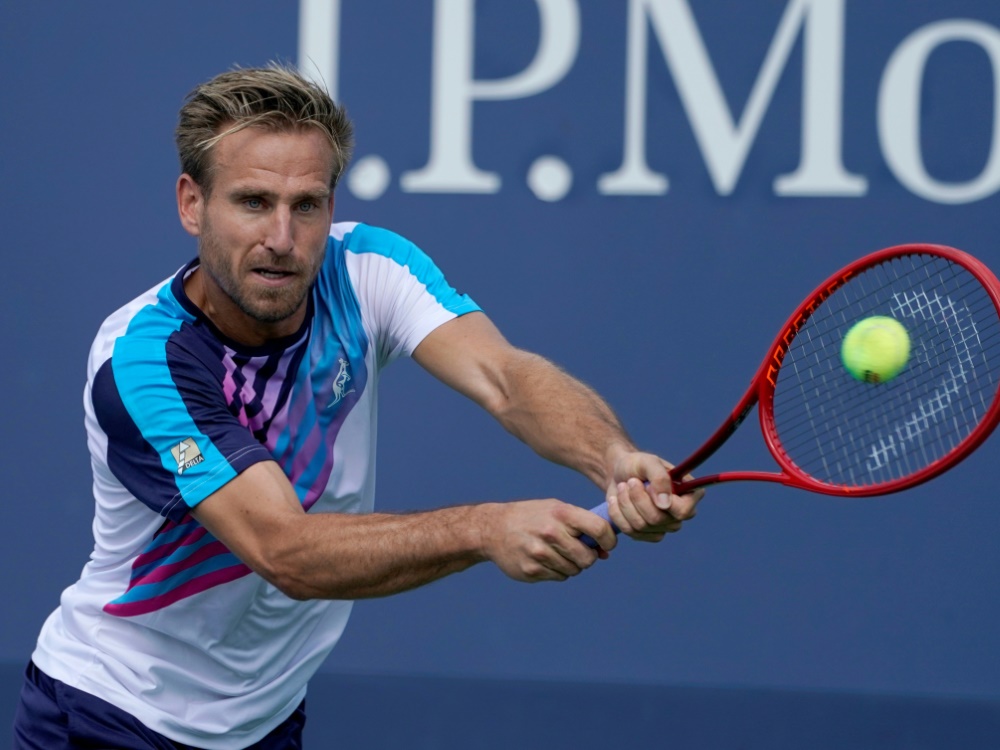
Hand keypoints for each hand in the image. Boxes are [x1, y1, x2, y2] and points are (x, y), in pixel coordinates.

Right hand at [480, 499, 617, 581]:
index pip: (599, 529)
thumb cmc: (532, 517)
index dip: (609, 539)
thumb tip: (605, 553)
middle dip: (588, 557)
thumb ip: (581, 526)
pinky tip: (544, 559)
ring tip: (556, 552)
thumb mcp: (555, 510)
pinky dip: (557, 571)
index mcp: (560, 513)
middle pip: (587, 557)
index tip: (607, 544)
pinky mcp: (531, 570)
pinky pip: (559, 577)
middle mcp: (551, 533)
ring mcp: (540, 553)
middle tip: (578, 551)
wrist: (493, 528)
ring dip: (571, 565)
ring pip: (574, 570)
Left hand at [605, 451, 704, 541]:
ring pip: (640, 526)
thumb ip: (660, 478)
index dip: (661, 501)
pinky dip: (617, 513)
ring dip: (625, 503)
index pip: (683, 511)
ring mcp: (663, 526)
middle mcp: (679, 514)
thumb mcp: (648, 462)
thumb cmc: (638, 465)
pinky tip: (615, 500)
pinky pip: (629, 531)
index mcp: (688, 495)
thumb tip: (665, 504)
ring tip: (622, 487)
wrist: (619, 473)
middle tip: (630, 482)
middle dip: (637, 498)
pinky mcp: (645, 534)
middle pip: (657, 520)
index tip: (647, 485)